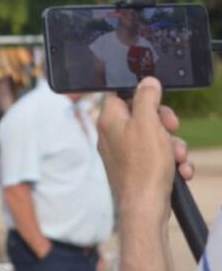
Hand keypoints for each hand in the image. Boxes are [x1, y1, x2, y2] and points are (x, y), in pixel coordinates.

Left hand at [96, 77, 191, 223]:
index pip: (123, 94)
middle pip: (143, 116)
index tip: (158, 105)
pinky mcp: (135, 168)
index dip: (144, 97)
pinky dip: (170, 162)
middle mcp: (112, 134)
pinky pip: (156, 157)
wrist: (145, 209)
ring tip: (177, 158)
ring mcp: (123, 152)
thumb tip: (147, 81)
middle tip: (172, 130)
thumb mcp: (148, 123)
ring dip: (173, 146)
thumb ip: (146, 98)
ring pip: (155, 138)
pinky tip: (180, 171)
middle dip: (165, 124)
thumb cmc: (143, 167)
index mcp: (109, 119)